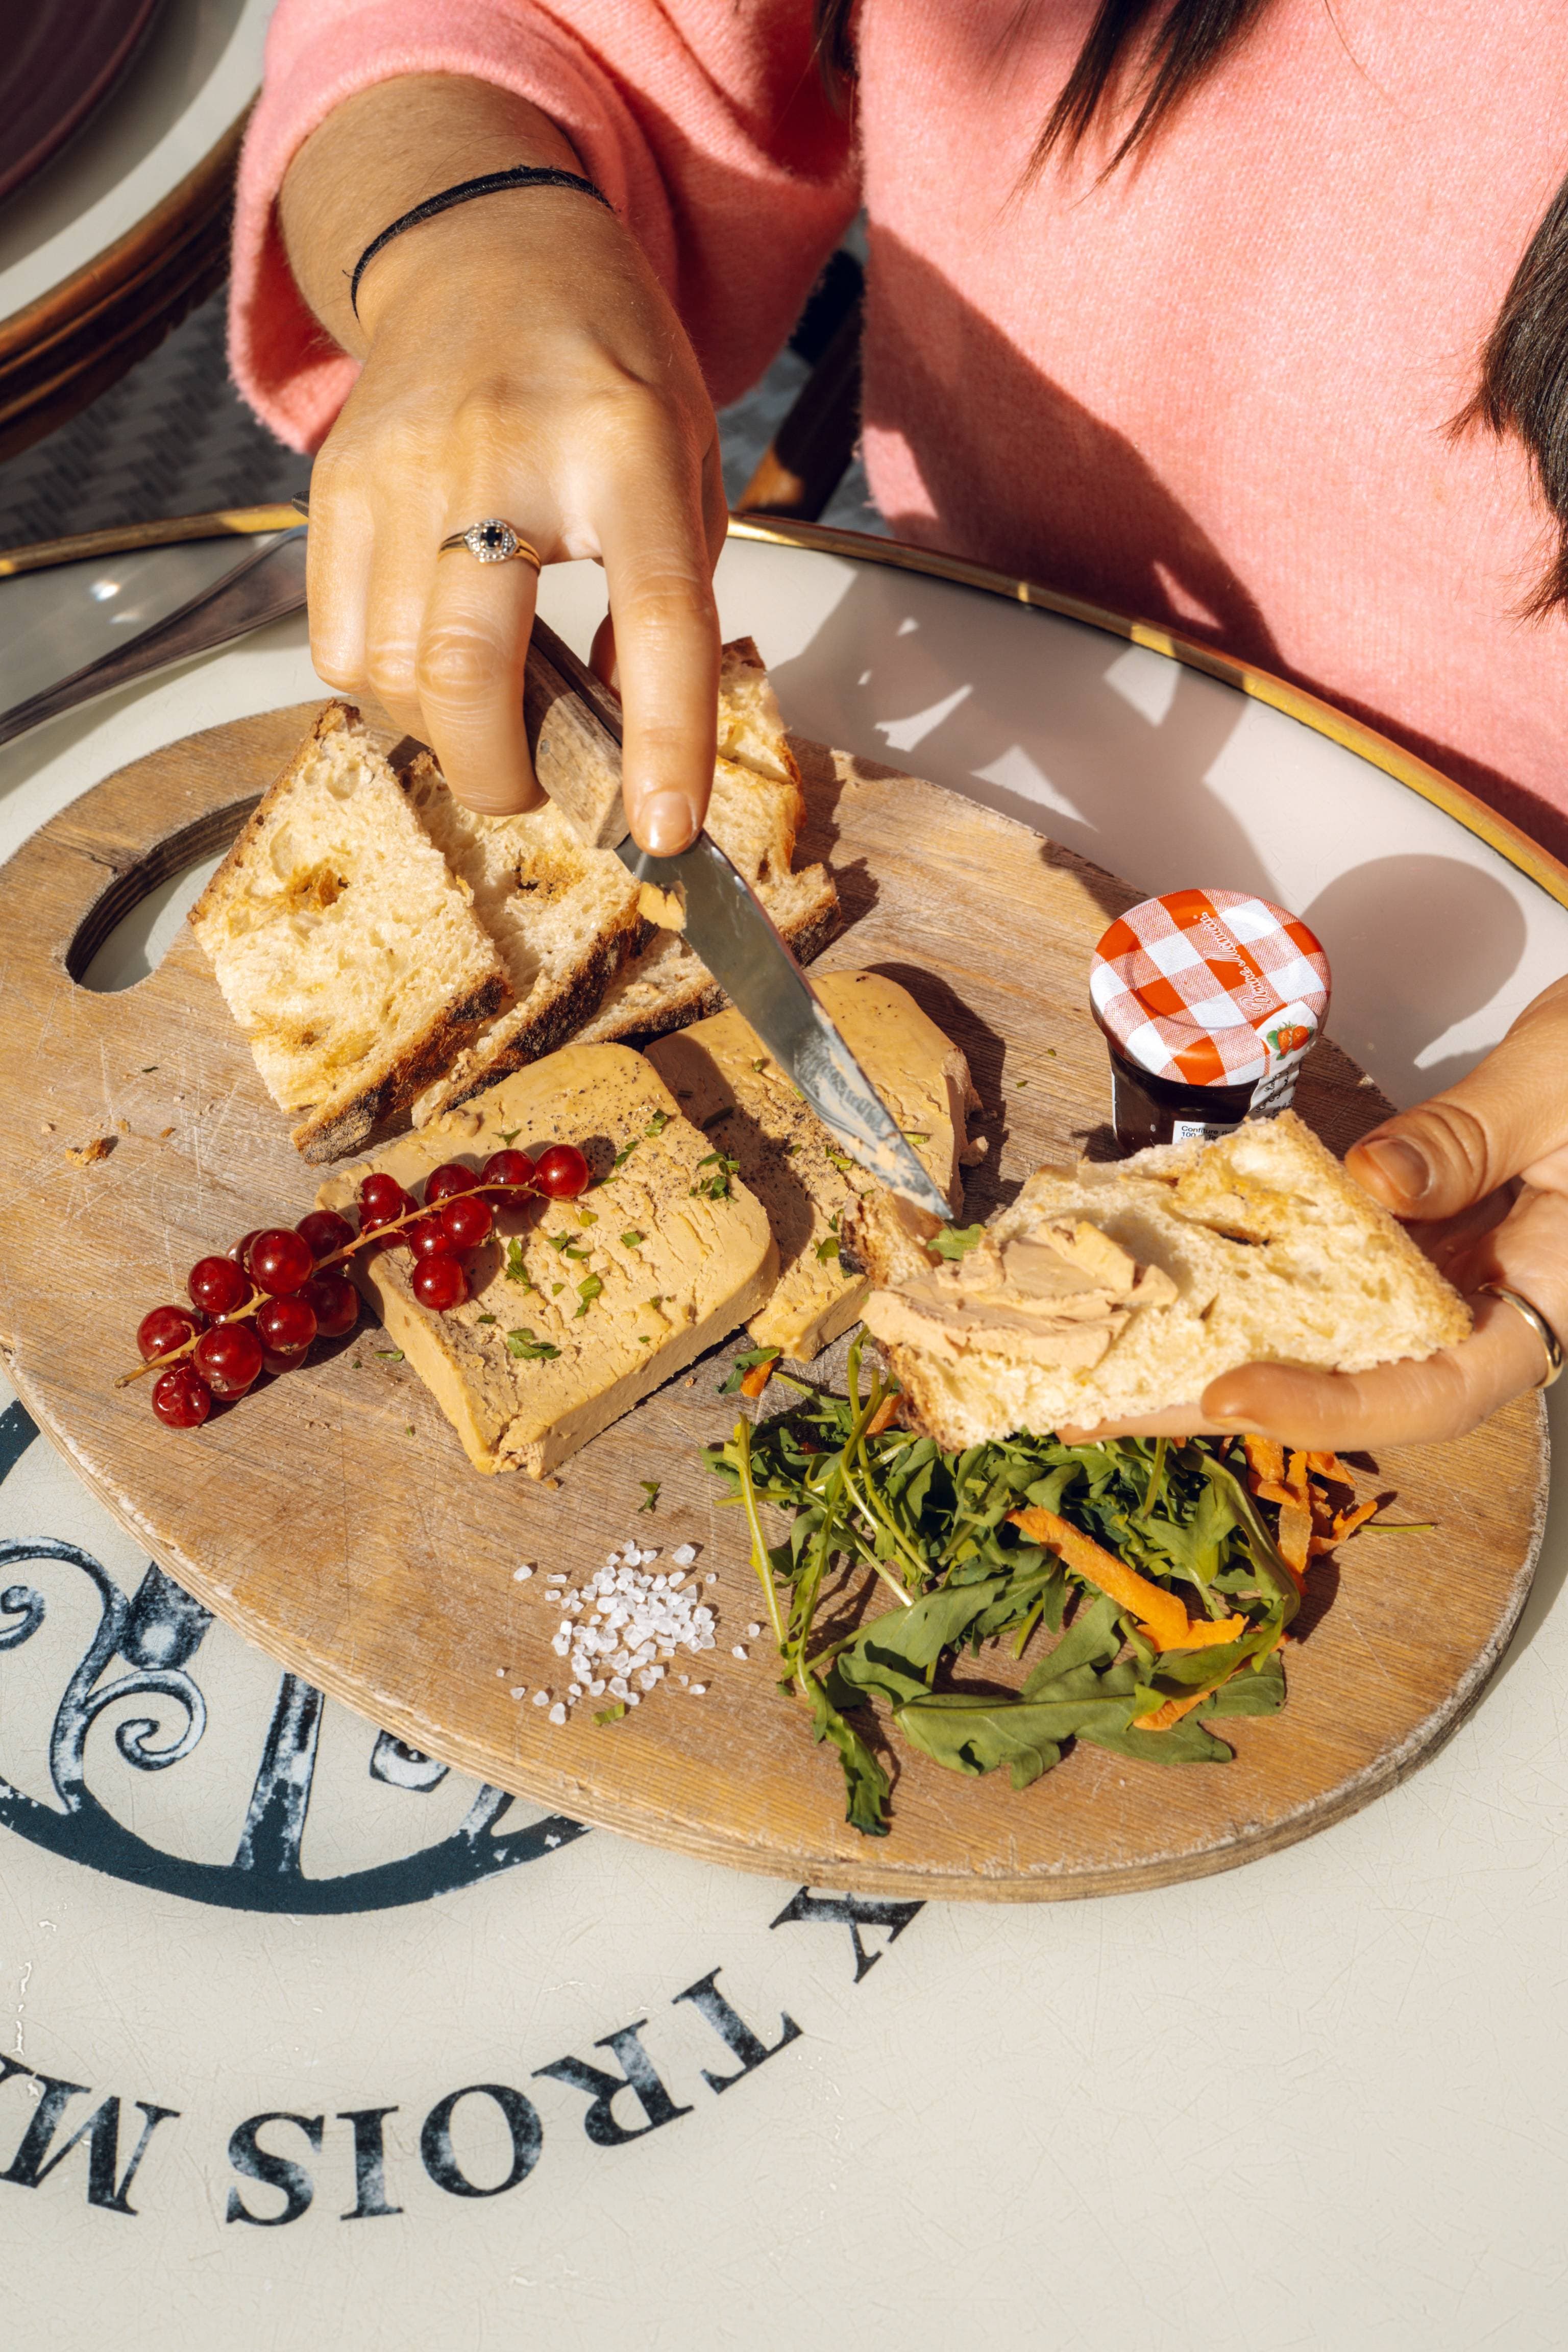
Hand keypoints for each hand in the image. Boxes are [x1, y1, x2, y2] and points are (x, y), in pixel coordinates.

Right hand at [281, 79, 727, 848]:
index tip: (666, 833)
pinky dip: (386, 690)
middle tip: (536, 788)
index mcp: (621, 446)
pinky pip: (338, 646)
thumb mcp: (682, 463)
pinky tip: (432, 663)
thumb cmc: (605, 367)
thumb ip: (671, 594)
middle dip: (501, 773)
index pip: (656, 615)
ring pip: (390, 676)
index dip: (663, 743)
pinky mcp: (333, 487)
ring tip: (490, 712)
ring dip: (445, 733)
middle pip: (467, 670)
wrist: (486, 249)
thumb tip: (632, 730)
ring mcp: (399, 470)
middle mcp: (499, 456)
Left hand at [1078, 975, 1567, 1449]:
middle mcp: (1487, 1313)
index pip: (1428, 1394)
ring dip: (1213, 1348)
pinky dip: (1242, 1273)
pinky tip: (1158, 1274)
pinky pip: (1321, 1270)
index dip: (1325, 1408)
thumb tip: (1373, 1182)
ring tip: (1100, 1363)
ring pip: (1323, 1336)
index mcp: (1546, 1308)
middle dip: (1221, 1400)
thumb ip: (1469, 1142)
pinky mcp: (1411, 1236)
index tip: (1228, 1394)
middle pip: (1348, 1383)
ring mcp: (1444, 1278)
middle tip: (1103, 1407)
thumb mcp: (1555, 1093)